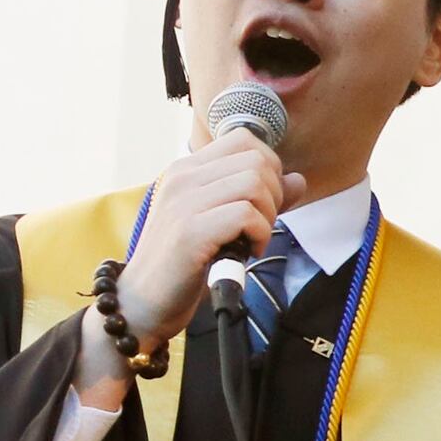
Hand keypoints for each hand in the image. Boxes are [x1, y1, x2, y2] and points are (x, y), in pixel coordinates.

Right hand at [94, 132, 302, 378]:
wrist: (143, 301)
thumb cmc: (186, 261)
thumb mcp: (223, 221)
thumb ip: (260, 199)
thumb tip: (298, 179)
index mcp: (187, 169)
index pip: (244, 140)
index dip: (268, 169)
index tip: (262, 202)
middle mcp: (182, 177)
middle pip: (257, 160)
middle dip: (273, 195)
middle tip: (259, 226)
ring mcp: (183, 202)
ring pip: (255, 183)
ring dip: (267, 216)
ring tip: (252, 239)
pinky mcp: (189, 231)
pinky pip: (246, 214)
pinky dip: (259, 235)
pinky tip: (247, 252)